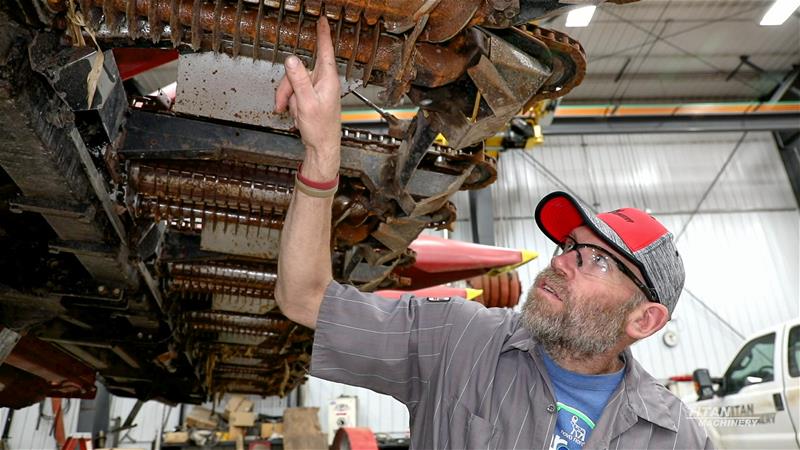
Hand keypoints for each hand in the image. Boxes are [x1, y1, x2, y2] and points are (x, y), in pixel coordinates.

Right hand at [274, 17, 340, 179]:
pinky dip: (290, 102)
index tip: (323, 20)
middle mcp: (323, 82)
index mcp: (327, 80)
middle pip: (298, 71)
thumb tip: (291, 60)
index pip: (325, 51)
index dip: (323, 34)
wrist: (321, 146)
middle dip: (286, 87)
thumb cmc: (320, 128)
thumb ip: (298, 81)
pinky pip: (294, 92)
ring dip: (287, 97)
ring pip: (293, 82)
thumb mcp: (306, 103)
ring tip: (291, 112)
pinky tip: (295, 113)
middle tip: (282, 104)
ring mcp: (316, 89)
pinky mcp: (310, 96)